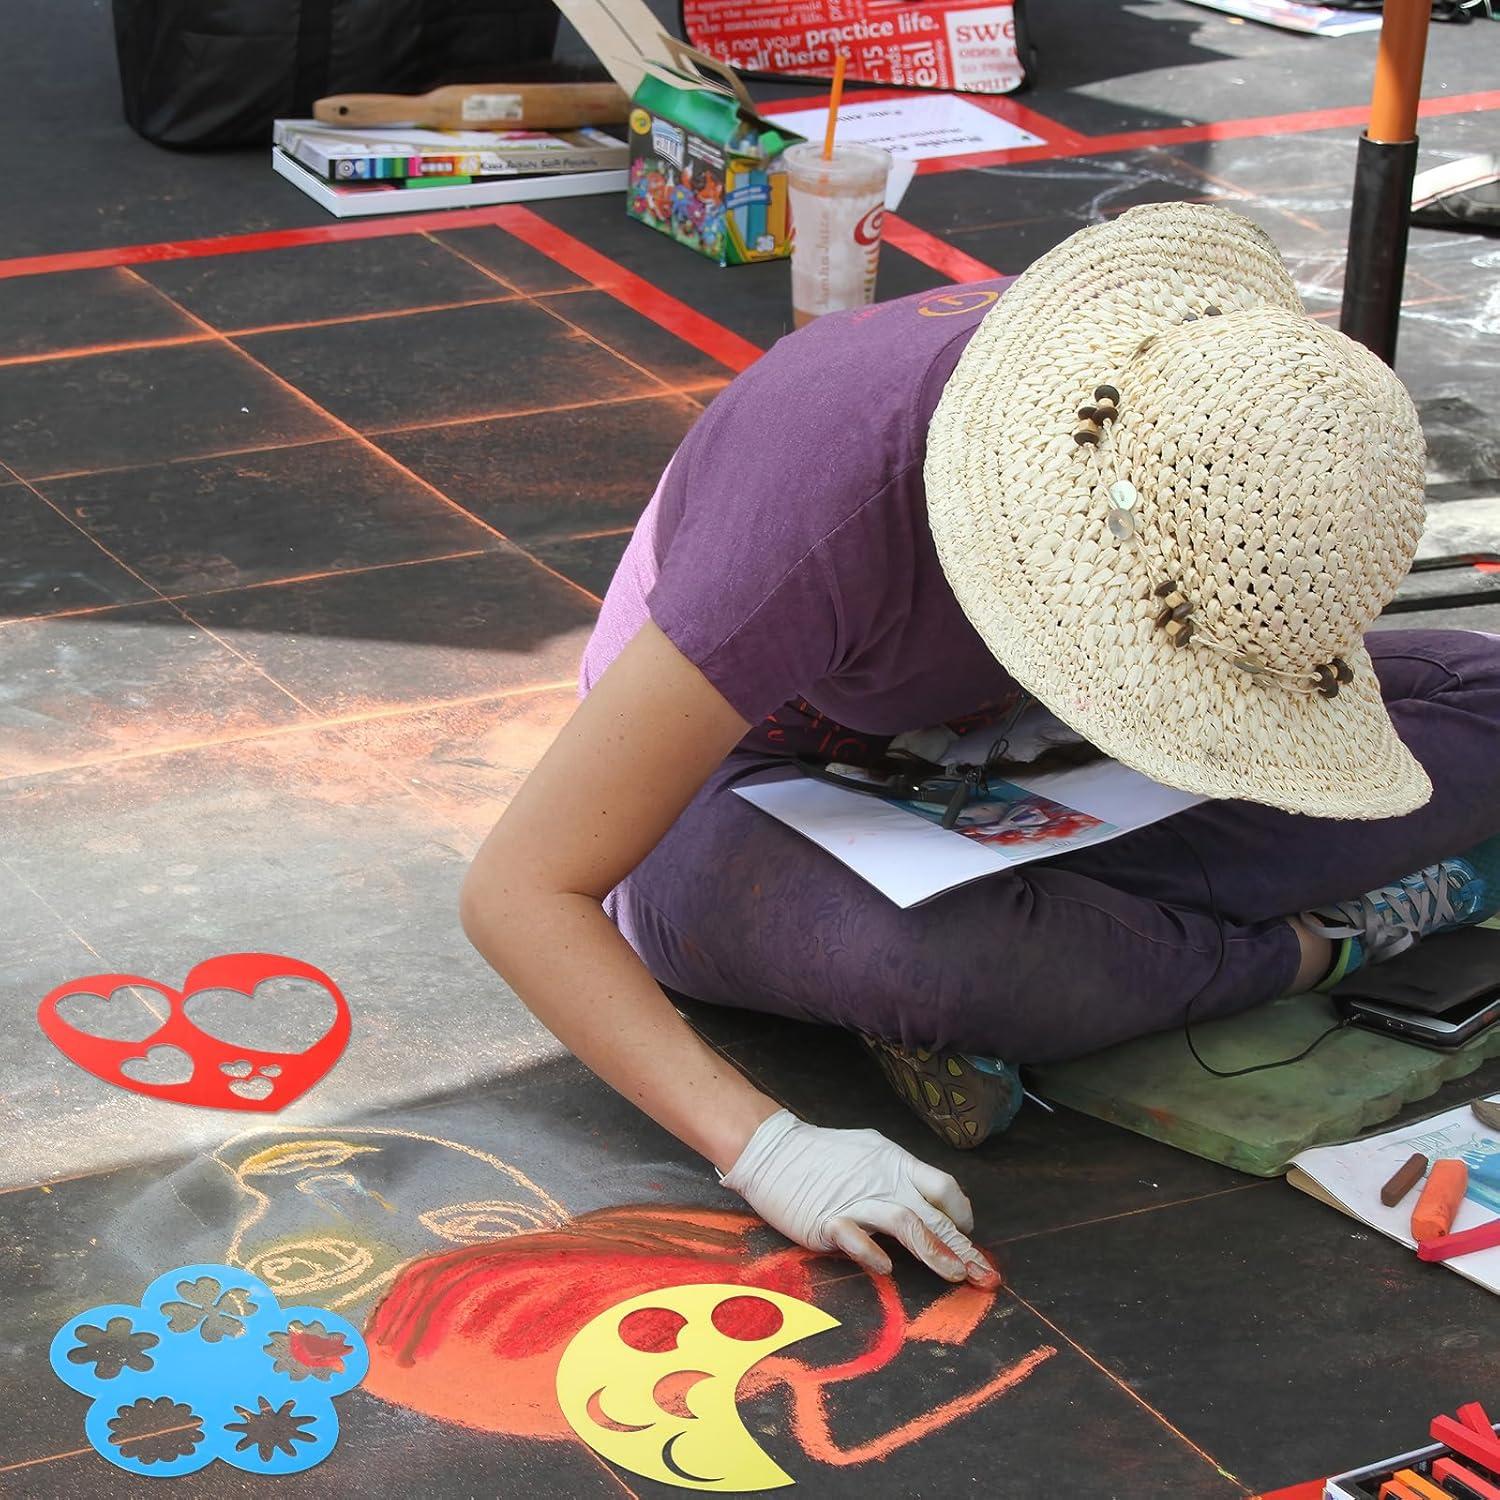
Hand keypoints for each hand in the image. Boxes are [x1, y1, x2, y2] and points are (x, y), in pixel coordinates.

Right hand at [721, 1109, 998, 1286]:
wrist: (772, 1150)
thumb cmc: (822, 1155)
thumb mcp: (868, 1154)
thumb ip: (897, 1179)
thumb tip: (928, 1207)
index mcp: (893, 1162)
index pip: (941, 1186)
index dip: (961, 1213)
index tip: (967, 1234)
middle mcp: (881, 1180)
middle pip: (931, 1213)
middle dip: (962, 1246)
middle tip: (984, 1275)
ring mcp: (854, 1200)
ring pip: (904, 1224)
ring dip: (933, 1252)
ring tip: (955, 1276)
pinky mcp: (826, 1220)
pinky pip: (855, 1237)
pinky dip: (872, 1252)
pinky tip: (887, 1269)